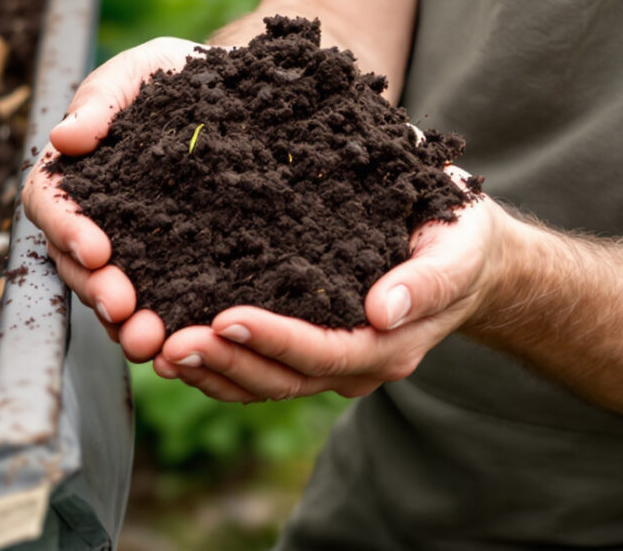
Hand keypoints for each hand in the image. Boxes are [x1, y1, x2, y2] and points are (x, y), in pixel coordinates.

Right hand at [21, 36, 206, 363]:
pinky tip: (186, 342)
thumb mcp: (142, 70)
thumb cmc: (182, 74)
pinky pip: (163, 303)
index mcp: (75, 171)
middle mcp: (96, 217)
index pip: (48, 203)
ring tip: (150, 342)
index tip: (96, 248)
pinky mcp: (179, 267)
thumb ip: (101, 99)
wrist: (246, 91)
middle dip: (94, 290)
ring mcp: (136, 248)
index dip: (65, 228)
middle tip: (121, 308)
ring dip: (124, 323)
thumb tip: (64, 137)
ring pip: (110, 295)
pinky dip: (169, 326)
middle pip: (74, 262)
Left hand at [153, 184, 513, 401]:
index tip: (224, 317)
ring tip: (156, 347)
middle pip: (283, 378)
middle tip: (169, 342)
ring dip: (209, 369)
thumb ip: (428, 280)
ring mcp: (330, 361)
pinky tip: (169, 342)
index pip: (324, 353)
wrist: (466, 254)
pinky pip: (256, 369)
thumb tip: (384, 310)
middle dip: (225, 362)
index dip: (273, 341)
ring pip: (262, 382)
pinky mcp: (307, 347)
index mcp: (391, 344)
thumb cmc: (461, 239)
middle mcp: (356, 363)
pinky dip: (214, 362)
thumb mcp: (458, 248)